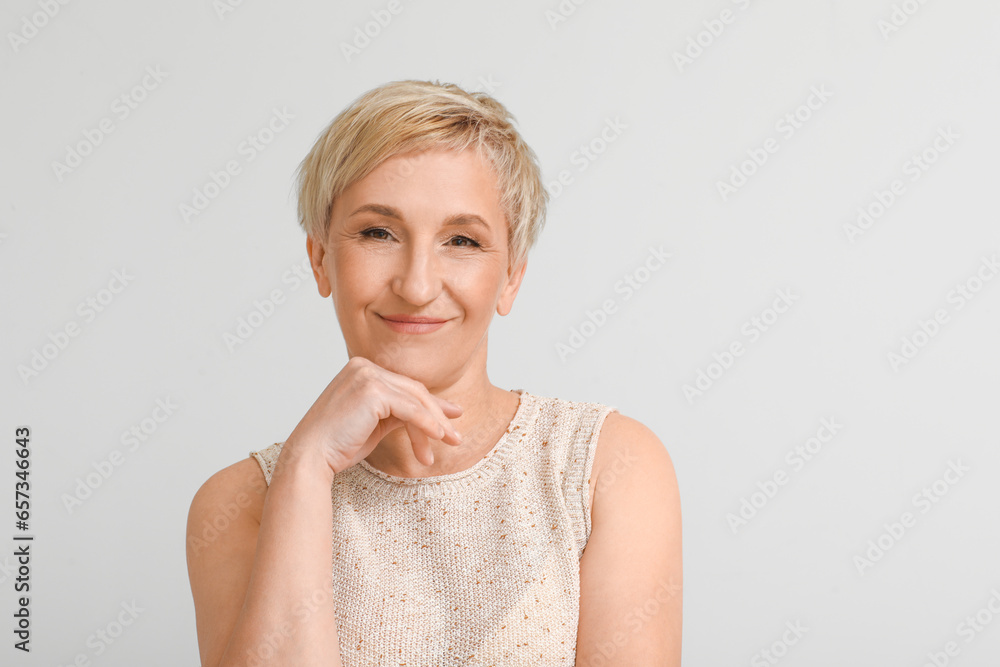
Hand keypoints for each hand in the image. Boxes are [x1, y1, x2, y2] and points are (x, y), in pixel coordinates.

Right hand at [284, 356, 462, 474]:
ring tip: (450, 443)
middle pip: (413, 391)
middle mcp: (363, 366)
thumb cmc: (338, 446)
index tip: (452, 416)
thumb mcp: (375, 425)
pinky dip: (427, 424)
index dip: (432, 404)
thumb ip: (399, 414)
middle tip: (457, 437)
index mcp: (361, 370)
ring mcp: (367, 375)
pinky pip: (410, 408)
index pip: (405, 387)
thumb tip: (430, 417)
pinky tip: (438, 438)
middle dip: (438, 416)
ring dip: (435, 425)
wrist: (310, 458)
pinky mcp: (372, 391)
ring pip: (415, 400)